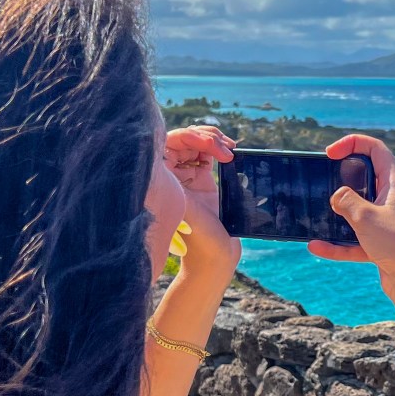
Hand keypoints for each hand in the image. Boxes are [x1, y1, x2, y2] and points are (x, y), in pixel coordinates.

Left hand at [164, 125, 239, 271]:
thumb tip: (168, 157)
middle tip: (227, 149)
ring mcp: (187, 177)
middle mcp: (171, 177)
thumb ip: (177, 186)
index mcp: (162, 181)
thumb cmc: (200, 240)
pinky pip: (208, 155)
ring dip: (214, 140)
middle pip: (183, 139)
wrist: (216, 258)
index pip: (169, 143)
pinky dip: (219, 149)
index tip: (213, 149)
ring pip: (196, 144)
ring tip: (231, 149)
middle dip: (206, 138)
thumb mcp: (187, 211)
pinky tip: (231, 153)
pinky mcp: (202, 181)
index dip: (191, 137)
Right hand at [306, 135, 394, 286]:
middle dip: (342, 178)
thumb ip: (346, 201)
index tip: (330, 153)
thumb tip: (336, 197)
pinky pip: (354, 239)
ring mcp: (386, 221)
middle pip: (365, 177)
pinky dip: (337, 243)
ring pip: (357, 210)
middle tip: (323, 180)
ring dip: (337, 213)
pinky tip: (316, 247)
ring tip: (316, 213)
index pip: (375, 149)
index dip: (352, 143)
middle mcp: (392, 199)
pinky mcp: (381, 243)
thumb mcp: (366, 217)